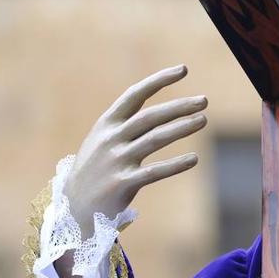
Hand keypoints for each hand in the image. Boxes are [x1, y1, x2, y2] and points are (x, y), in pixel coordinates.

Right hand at [65, 65, 207, 234]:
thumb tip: (162, 112)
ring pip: (155, 139)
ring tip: (203, 120)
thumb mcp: (103, 141)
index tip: (183, 69)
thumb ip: (127, 125)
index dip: (159, 80)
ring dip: (181, 128)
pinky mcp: (122, 184)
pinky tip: (194, 159)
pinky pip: (154, 171)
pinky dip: (176, 164)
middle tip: (204, 100)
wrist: (73, 208)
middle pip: (150, 116)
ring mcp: (116, 161)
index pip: (135, 95)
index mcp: (106, 124)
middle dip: (179, 106)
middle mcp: (111, 139)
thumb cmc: (96, 170)